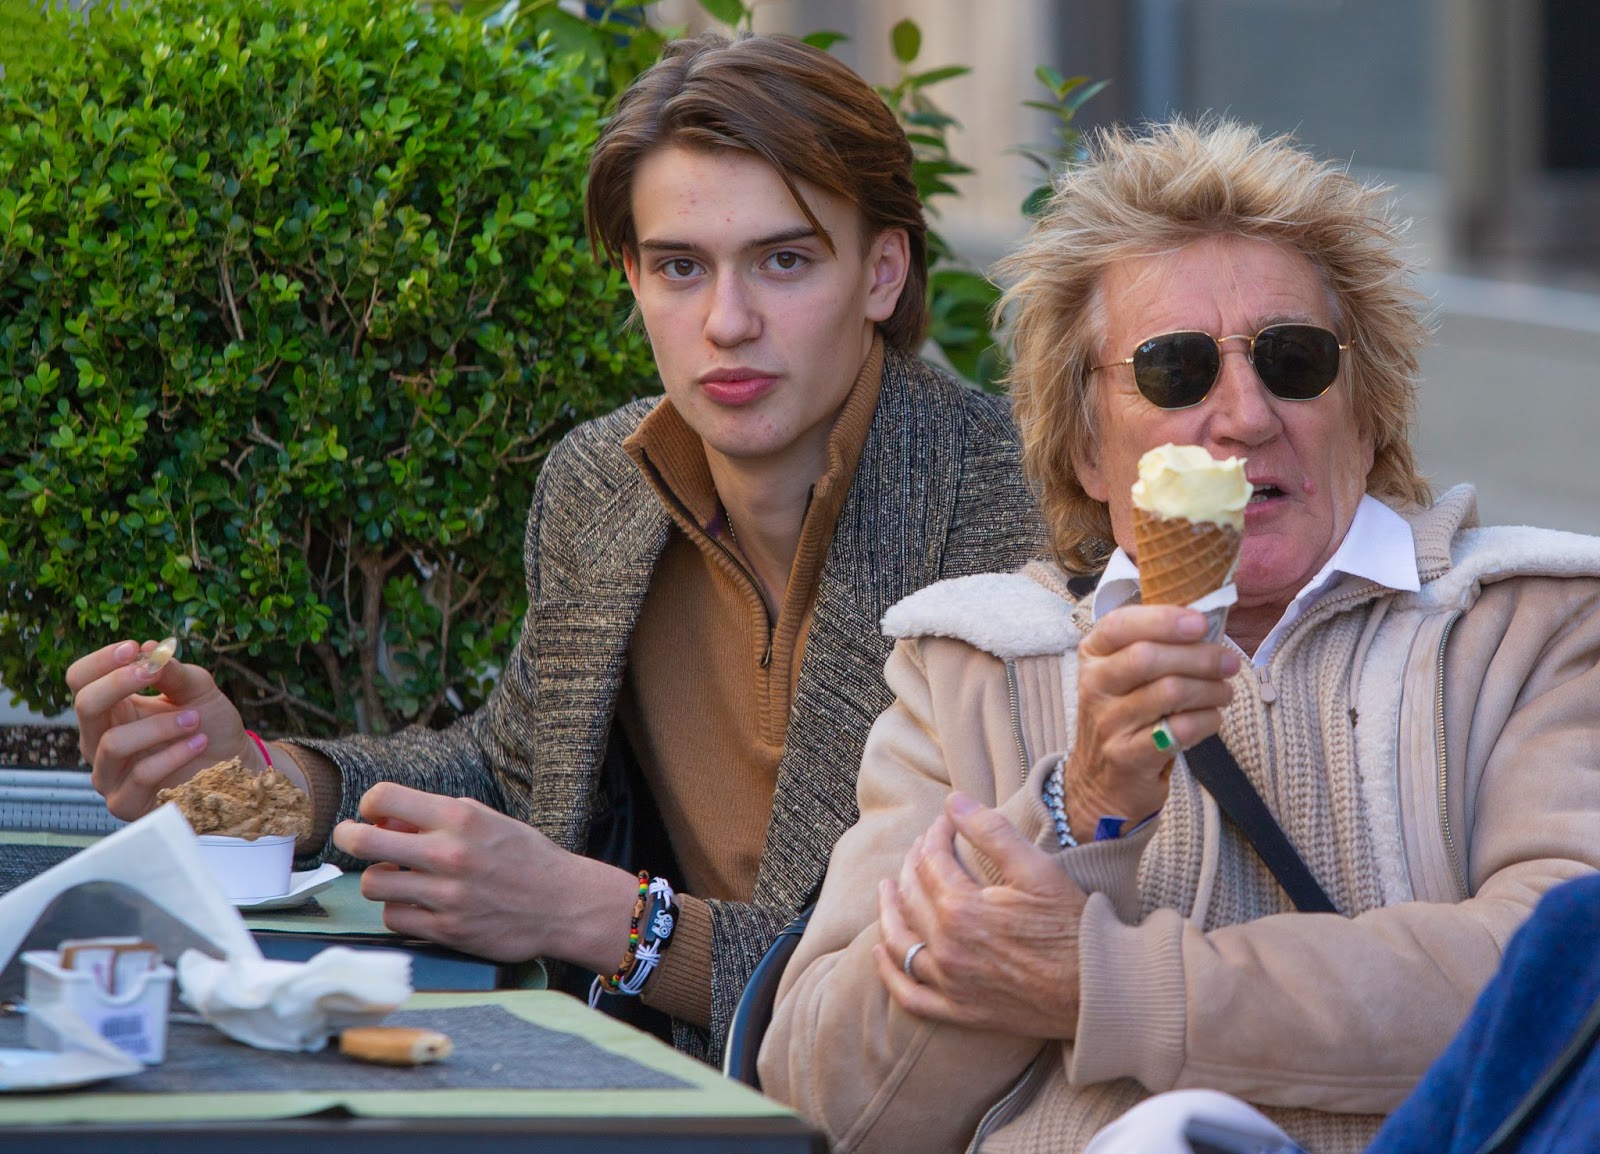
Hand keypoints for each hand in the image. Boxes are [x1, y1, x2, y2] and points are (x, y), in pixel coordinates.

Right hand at [66, 640, 257, 819]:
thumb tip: (149, 650)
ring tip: (195, 720)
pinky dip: (173, 755)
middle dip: (118, 684)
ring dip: (160, 726)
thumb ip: (173, 672)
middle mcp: (99, 740)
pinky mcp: (125, 804)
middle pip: (85, 706)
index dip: (101, 661)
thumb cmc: (210, 725)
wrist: (236, 767)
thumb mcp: (197, 690)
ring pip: (114, 743)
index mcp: (111, 709)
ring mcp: (108, 774)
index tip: (133, 648)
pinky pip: (140, 776)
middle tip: (153, 672)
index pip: (81, 680)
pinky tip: (198, 743)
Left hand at [332, 782, 640, 968]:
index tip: (374, 813)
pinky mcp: (446, 930)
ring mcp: (446, 894)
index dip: (370, 804)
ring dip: (379, 878)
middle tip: (350, 838)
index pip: (384, 797)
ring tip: (396, 878)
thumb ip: (440, 816)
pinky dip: (399, 909)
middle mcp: (449, 853)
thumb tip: (388, 821)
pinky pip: (394, 917)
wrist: (565, 904)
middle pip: (364, 842)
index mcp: (460, 817)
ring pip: (373, 884)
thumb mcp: (488, 820)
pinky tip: (416, 904)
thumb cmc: (526, 858)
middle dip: (348, 837)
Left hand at [873, 792, 1085, 1038]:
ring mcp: (951, 983)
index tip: (946, 821)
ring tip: (887, 889)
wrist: (1099, 989)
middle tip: (921, 847)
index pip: (932, 860)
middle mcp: (947, 948)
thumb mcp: (1036, 869)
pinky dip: (891, 973)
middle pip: (911, 896)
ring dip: (889, 911)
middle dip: (913, 863)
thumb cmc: (1072, 926)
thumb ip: (991, 831)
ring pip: (901, 943)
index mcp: (962, 909)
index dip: (936, 834)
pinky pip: (910, 995)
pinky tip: (881, 953)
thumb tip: (953, 801)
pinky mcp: (960, 1012)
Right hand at [1065, 604, 1238, 835]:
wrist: (1101, 782)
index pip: (1120, 624)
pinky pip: (1179, 730)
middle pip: (1148, 657)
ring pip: (1170, 692)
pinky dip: (1206, 720)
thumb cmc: (1126, 716)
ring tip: (1225, 691)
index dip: (1163, 619)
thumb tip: (1208, 619)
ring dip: (1210, 689)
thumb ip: (1156, 645)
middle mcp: (1094, 685)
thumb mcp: (1125, 675)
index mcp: (1093, 655)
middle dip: (1199, 657)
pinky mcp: (1127, 756)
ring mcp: (1108, 723)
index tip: (1201, 623)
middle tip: (1229, 662)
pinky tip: (1212, 718)